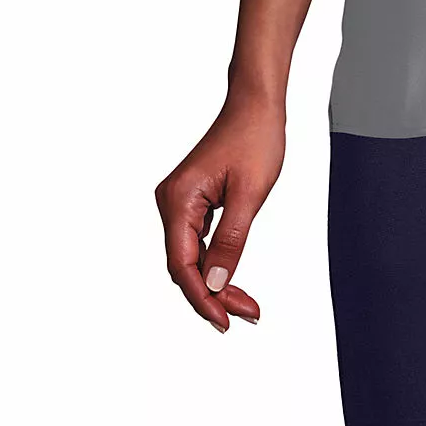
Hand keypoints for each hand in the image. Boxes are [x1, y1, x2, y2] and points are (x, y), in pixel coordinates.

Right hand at [154, 93, 285, 331]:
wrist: (255, 104)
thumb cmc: (255, 137)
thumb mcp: (249, 195)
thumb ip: (231, 241)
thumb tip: (217, 284)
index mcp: (178, 200)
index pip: (183, 266)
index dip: (203, 298)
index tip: (226, 321)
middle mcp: (170, 202)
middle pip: (184, 265)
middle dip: (212, 294)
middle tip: (245, 314)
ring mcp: (178, 201)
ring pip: (190, 257)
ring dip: (214, 281)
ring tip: (243, 304)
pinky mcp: (192, 200)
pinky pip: (197, 242)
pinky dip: (214, 262)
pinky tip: (231, 278)